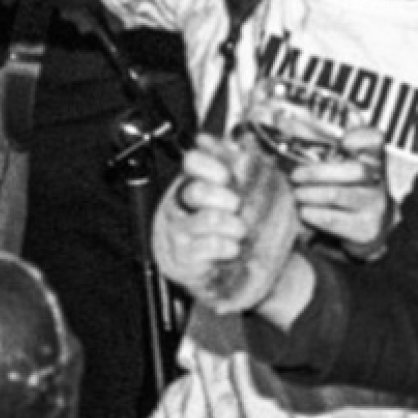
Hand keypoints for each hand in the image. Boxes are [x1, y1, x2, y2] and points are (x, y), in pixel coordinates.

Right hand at [153, 135, 299, 313]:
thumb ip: (232, 167)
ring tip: (238, 232)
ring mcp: (179, 232)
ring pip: (208, 220)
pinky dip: (228, 247)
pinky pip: (209, 247)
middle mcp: (179, 205)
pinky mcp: (184, 259)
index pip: (192, 162)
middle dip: (224, 198)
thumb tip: (235, 142)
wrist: (221, 275)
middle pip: (197, 190)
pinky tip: (231, 249)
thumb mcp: (233, 195)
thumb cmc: (225, 230)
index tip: (226, 176)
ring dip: (232, 226)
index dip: (212, 165)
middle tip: (235, 207)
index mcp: (190, 183)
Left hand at [289, 126, 393, 260]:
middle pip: (353, 170)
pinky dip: (311, 213)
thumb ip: (317, 144)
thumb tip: (276, 122)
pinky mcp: (366, 228)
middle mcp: (377, 179)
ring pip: (337, 195)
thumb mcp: (338, 163)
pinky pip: (331, 219)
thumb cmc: (344, 186)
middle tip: (295, 176)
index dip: (360, 138)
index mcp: (371, 157)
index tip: (344, 141)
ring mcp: (374, 204)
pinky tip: (304, 211)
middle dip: (316, 172)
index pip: (374, 139)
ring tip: (298, 194)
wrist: (369, 225)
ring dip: (308, 194)